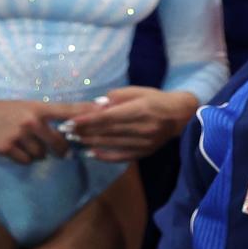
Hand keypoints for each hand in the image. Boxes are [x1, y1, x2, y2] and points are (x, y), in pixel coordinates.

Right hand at [0, 91, 93, 163]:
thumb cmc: (3, 110)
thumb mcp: (25, 107)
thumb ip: (45, 117)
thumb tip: (68, 131)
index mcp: (37, 108)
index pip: (68, 110)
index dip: (88, 110)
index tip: (106, 109)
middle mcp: (31, 120)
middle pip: (58, 143)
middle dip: (59, 150)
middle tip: (59, 150)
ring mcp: (19, 134)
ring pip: (41, 155)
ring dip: (36, 153)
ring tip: (24, 143)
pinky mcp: (7, 147)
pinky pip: (26, 160)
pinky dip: (22, 158)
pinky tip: (13, 148)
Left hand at [63, 86, 197, 161]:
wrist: (182, 116)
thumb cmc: (157, 99)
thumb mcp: (139, 91)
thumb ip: (118, 96)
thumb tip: (97, 105)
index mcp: (139, 110)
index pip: (108, 117)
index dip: (87, 121)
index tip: (70, 122)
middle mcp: (141, 129)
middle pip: (106, 132)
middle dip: (84, 132)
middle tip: (65, 131)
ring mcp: (143, 143)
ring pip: (111, 144)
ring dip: (90, 142)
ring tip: (73, 140)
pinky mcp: (144, 152)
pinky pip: (121, 157)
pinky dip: (105, 156)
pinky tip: (91, 153)